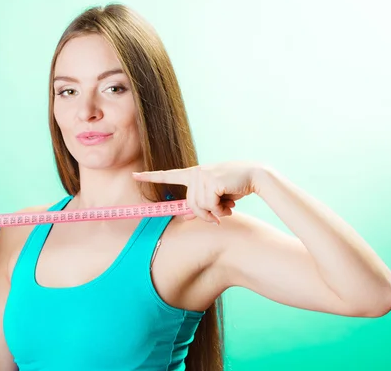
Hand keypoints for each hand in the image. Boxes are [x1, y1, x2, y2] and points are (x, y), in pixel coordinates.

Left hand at [132, 162, 261, 223]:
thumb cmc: (235, 186)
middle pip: (190, 204)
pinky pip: (209, 205)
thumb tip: (186, 218)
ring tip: (227, 205)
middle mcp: (195, 172)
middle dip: (205, 214)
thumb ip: (200, 204)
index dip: (150, 176)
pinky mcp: (211, 180)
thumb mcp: (215, 195)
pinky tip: (230, 203)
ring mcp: (202, 175)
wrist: (255, 176)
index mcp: (193, 173)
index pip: (168, 175)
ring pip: (199, 207)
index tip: (134, 175)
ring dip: (215, 212)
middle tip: (221, 212)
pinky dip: (220, 210)